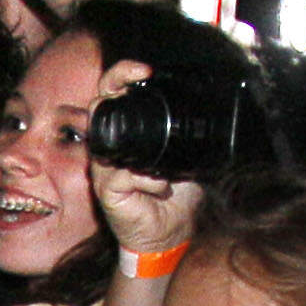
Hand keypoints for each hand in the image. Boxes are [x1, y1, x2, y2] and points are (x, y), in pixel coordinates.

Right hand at [87, 62, 203, 260]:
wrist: (171, 235)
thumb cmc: (175, 198)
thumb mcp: (187, 158)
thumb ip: (186, 136)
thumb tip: (208, 113)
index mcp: (126, 136)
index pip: (111, 95)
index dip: (120, 75)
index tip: (143, 70)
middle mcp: (109, 149)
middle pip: (97, 105)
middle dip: (115, 85)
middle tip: (140, 78)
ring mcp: (103, 170)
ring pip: (106, 139)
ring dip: (142, 146)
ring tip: (164, 168)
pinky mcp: (105, 192)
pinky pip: (120, 175)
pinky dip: (147, 180)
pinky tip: (160, 189)